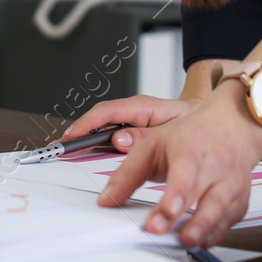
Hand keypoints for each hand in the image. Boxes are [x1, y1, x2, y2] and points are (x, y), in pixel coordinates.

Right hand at [61, 94, 192, 152]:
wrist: (202, 120)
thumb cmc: (189, 123)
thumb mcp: (172, 129)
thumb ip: (145, 136)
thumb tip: (118, 140)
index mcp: (141, 107)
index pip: (107, 112)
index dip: (86, 124)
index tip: (72, 136)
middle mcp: (131, 113)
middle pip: (98, 120)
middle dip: (78, 133)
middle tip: (59, 148)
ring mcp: (129, 123)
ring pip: (101, 129)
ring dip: (83, 140)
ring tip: (65, 153)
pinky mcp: (130, 133)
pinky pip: (108, 137)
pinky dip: (95, 145)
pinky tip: (83, 155)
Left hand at [96, 79, 261, 248]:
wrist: (231, 125)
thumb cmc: (192, 135)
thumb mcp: (153, 144)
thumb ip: (128, 173)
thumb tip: (107, 199)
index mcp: (191, 149)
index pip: (185, 174)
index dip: (175, 196)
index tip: (162, 214)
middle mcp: (215, 167)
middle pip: (205, 196)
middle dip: (189, 219)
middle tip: (169, 234)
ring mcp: (230, 184)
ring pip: (223, 211)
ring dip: (205, 230)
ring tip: (186, 241)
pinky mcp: (239, 200)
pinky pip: (230, 221)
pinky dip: (216, 232)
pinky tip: (201, 239)